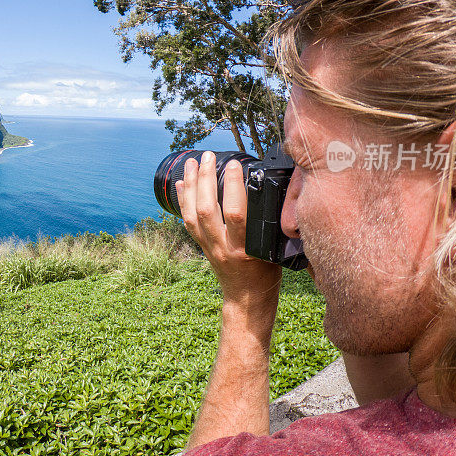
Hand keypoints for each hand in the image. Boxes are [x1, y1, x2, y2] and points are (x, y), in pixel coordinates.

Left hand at [176, 151, 281, 312]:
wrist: (247, 300)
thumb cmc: (267, 274)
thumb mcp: (274, 249)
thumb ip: (269, 224)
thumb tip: (271, 190)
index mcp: (246, 249)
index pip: (236, 213)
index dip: (233, 186)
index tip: (234, 164)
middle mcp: (223, 247)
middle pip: (207, 209)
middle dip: (204, 179)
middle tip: (207, 156)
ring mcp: (209, 247)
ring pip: (192, 214)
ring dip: (190, 185)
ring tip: (191, 162)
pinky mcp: (202, 247)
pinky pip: (187, 221)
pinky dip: (183, 200)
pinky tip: (180, 183)